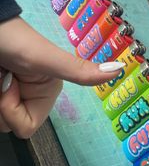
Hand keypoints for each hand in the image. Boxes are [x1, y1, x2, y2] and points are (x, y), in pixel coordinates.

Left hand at [0, 17, 123, 137]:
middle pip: (10, 125)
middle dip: (1, 105)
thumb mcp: (46, 57)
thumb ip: (79, 70)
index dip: (13, 111)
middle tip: (2, 78)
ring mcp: (13, 96)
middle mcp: (31, 97)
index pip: (26, 127)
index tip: (10, 85)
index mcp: (46, 94)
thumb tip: (120, 69)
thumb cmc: (15, 38)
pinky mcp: (2, 93)